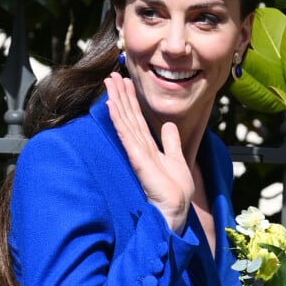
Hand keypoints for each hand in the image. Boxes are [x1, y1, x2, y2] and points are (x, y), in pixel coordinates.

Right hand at [104, 72, 194, 233]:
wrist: (176, 210)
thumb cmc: (175, 191)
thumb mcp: (176, 159)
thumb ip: (171, 142)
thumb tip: (169, 126)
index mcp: (147, 147)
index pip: (136, 118)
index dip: (130, 100)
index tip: (125, 82)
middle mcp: (139, 146)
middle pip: (128, 115)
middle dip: (120, 95)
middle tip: (111, 75)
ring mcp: (136, 152)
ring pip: (124, 120)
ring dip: (117, 100)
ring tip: (110, 82)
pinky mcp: (137, 159)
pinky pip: (126, 135)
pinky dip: (118, 119)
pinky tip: (112, 105)